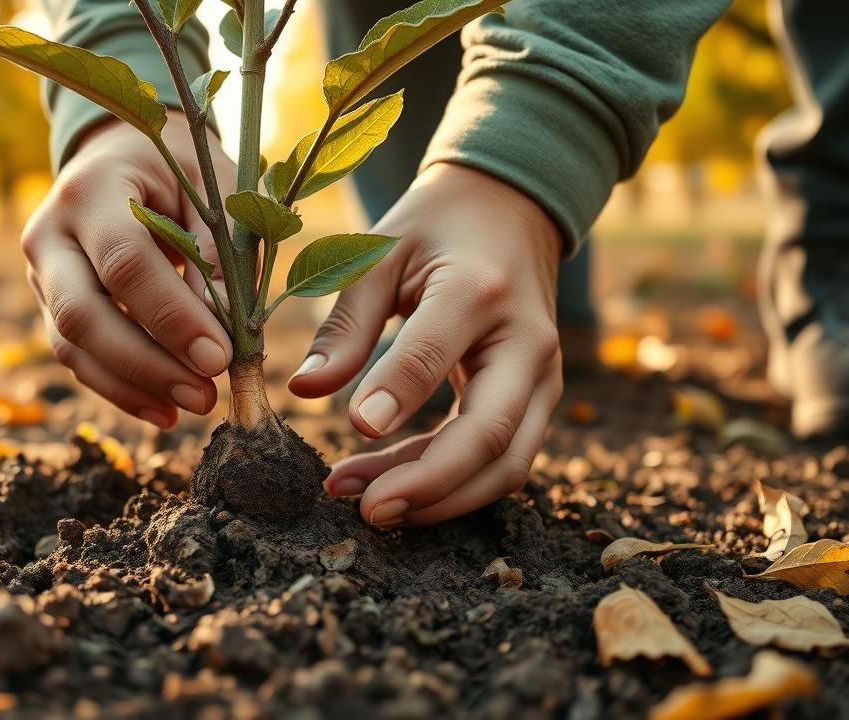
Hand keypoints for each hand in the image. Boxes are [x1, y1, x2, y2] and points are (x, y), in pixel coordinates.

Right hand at [22, 112, 236, 427]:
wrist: (121, 155)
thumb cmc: (178, 171)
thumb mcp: (212, 191)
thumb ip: (220, 253)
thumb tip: (225, 329)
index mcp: (91, 190)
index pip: (125, 263)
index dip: (171, 317)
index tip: (219, 357)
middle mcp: (50, 233)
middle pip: (82, 313)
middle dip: (147, 364)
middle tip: (205, 395)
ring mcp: (41, 273)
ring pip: (71, 345)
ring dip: (133, 386)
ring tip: (192, 405)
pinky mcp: (48, 304)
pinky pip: (76, 357)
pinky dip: (121, 389)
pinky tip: (165, 409)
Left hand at [288, 163, 563, 527]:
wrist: (512, 209)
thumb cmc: (435, 228)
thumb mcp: (381, 254)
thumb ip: (346, 323)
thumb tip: (305, 388)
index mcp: (479, 290)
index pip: (435, 355)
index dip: (395, 397)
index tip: (350, 432)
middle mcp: (527, 340)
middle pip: (491, 436)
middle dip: (428, 485)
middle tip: (365, 510)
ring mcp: (543, 376)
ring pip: (507, 464)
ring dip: (438, 497)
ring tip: (365, 504)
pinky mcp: (538, 399)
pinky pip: (502, 459)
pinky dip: (450, 484)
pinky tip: (390, 486)